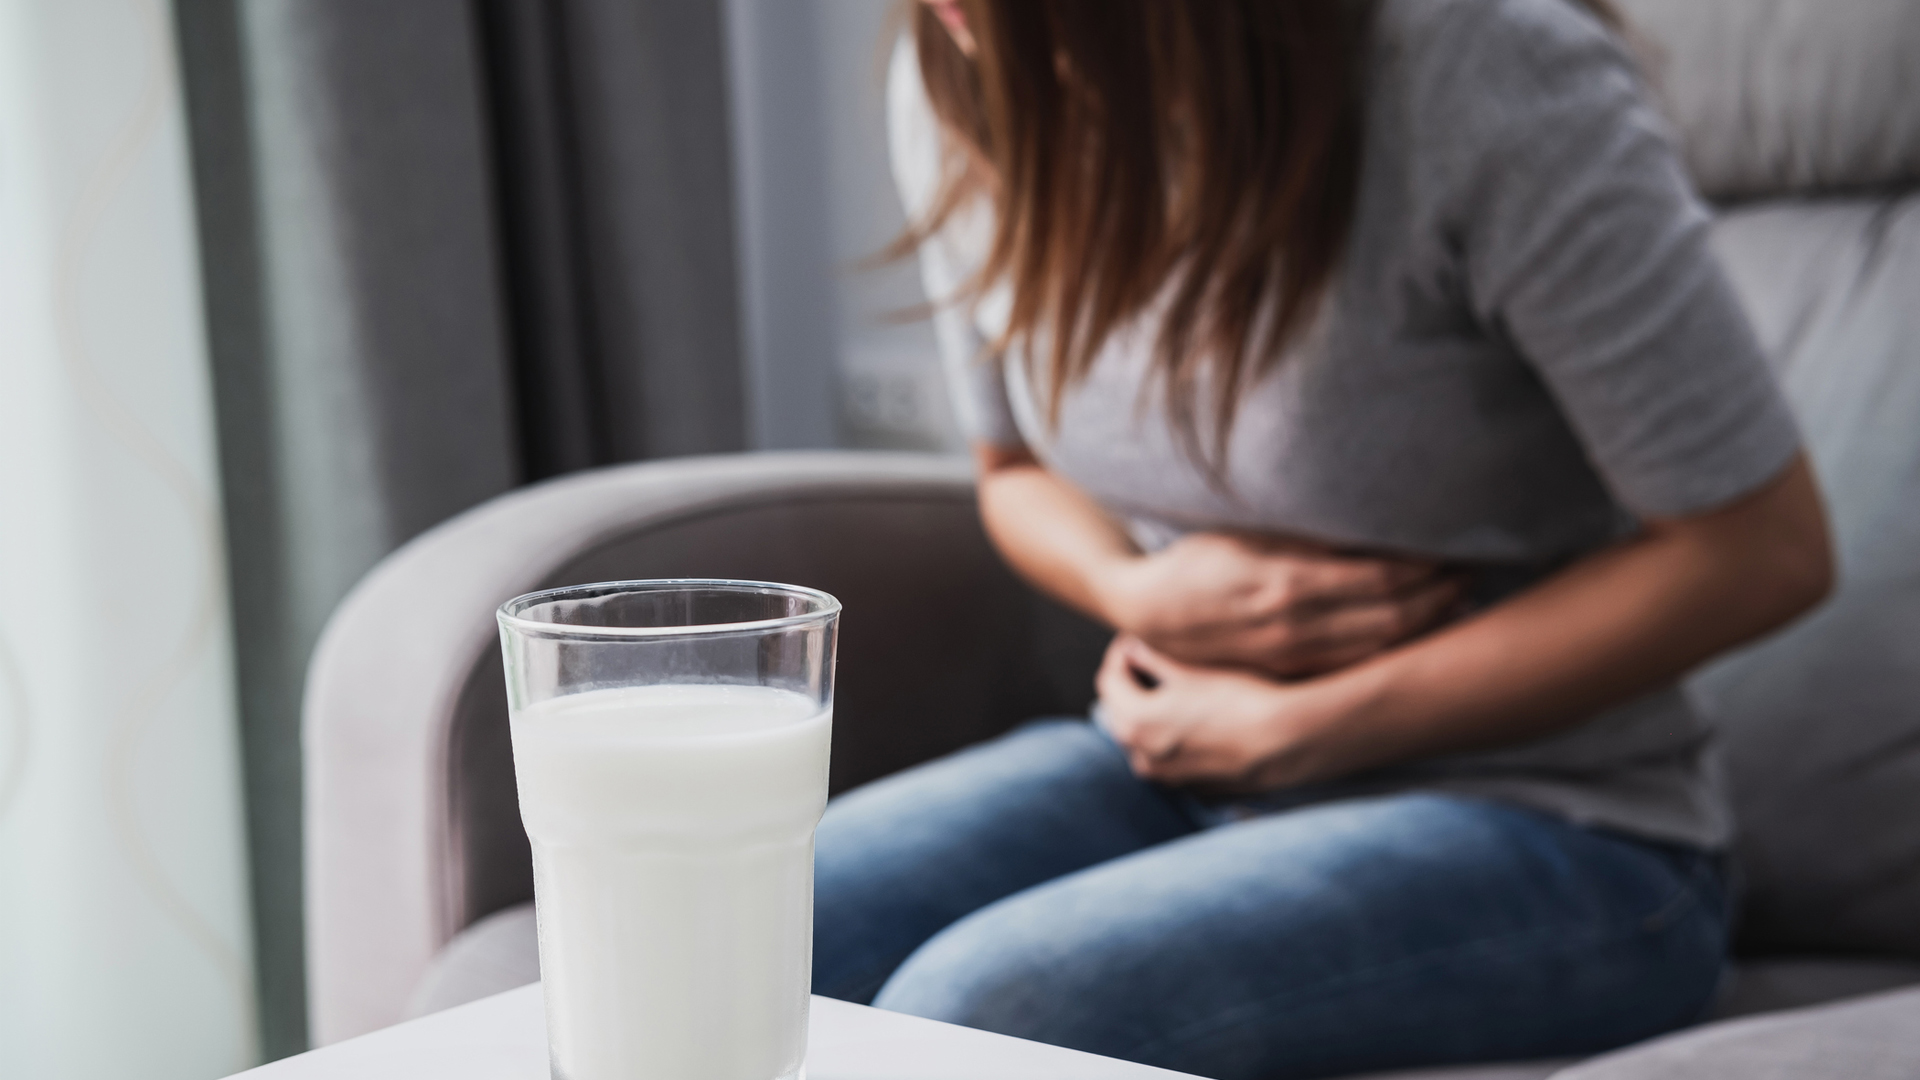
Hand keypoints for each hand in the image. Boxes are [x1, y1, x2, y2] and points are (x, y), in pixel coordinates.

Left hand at [1095, 635, 1347, 789]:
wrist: (1286, 741)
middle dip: (1130, 686)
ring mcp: (1168, 778)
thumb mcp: (1192, 672)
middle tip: (1149, 661)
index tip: (1135, 641)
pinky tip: (1196, 720)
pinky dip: (1172, 739)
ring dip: (1149, 714)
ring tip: (1174, 690)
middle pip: (1120, 713)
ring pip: (1143, 739)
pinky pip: (1170, 759)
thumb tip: (1132, 648)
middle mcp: (1143, 757)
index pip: (1108, 681)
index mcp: (1135, 723)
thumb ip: (1153, 659)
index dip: (1120, 655)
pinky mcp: (1193, 788)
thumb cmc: (1241, 699)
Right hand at [1100, 532, 1463, 677]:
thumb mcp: (1244, 530)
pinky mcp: (1289, 670)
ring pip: (1381, 645)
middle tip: (1474, 571)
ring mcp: (1294, 654)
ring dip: (1426, 624)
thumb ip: (1304, 531)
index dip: (1429, 566)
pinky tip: (1416, 632)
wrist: (1148, 611)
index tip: (1457, 546)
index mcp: (1288, 581)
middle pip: (1394, 615)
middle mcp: (1296, 624)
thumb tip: (1366, 517)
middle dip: (1441, 595)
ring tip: (1458, 599)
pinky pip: (1356, 664)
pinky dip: (1393, 649)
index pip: (1383, 577)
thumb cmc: (1197, 558)